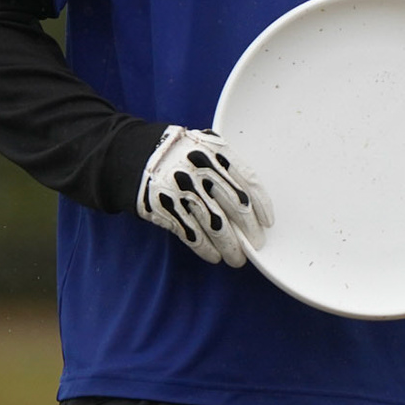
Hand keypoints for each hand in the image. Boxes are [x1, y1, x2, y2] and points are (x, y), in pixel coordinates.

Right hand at [136, 126, 273, 265]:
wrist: (137, 156)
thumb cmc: (181, 154)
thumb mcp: (205, 146)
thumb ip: (227, 167)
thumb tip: (253, 203)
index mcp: (216, 152)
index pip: (248, 182)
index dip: (261, 205)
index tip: (267, 222)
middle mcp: (202, 170)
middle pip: (236, 206)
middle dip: (249, 230)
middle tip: (256, 244)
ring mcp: (183, 189)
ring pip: (216, 225)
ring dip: (230, 246)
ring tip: (236, 258)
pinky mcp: (166, 207)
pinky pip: (192, 234)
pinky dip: (206, 249)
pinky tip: (214, 256)